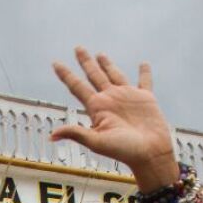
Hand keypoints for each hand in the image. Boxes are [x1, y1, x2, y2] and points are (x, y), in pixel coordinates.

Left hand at [51, 47, 178, 188]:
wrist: (149, 155)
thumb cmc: (123, 151)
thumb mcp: (97, 142)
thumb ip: (76, 133)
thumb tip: (52, 135)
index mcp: (97, 107)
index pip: (77, 87)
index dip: (66, 75)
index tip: (54, 63)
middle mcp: (110, 100)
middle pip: (94, 75)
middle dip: (85, 62)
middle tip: (78, 48)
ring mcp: (127, 97)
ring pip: (114, 74)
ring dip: (107, 64)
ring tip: (100, 54)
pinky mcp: (145, 99)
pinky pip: (145, 81)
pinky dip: (145, 72)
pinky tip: (143, 63)